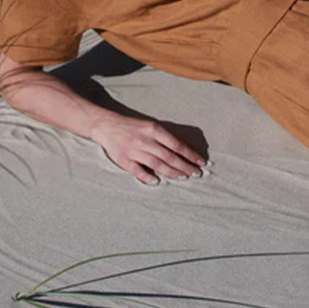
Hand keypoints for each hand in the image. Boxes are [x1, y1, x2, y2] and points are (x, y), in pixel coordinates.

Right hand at [89, 112, 205, 184]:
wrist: (107, 125)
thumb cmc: (133, 126)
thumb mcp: (151, 126)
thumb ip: (167, 138)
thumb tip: (186, 148)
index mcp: (154, 130)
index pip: (177, 145)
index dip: (190, 155)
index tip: (201, 162)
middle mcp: (146, 140)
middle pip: (170, 156)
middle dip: (185, 166)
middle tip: (196, 173)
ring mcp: (135, 151)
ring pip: (157, 164)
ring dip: (172, 172)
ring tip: (183, 177)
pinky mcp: (124, 160)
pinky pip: (137, 171)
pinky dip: (147, 177)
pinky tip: (157, 181)